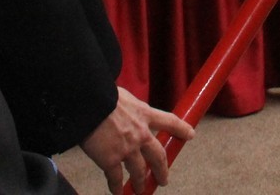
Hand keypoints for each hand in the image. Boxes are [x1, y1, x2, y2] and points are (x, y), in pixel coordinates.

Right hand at [80, 87, 194, 194]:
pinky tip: (118, 191)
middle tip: (164, 179)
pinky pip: (116, 178)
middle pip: (158, 156)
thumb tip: (125, 112)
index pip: (169, 122)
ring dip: (140, 182)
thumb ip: (130, 109)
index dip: (181, 129)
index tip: (191, 135)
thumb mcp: (124, 97)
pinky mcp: (111, 160)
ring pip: (139, 172)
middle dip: (162, 170)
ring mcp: (127, 149)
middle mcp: (140, 134)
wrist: (89, 102)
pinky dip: (117, 187)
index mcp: (144, 114)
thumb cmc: (102, 94)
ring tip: (141, 189)